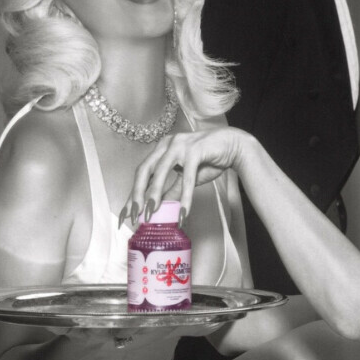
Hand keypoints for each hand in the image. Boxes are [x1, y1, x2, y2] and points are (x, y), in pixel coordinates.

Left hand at [122, 127, 251, 227]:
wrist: (233, 146)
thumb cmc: (209, 160)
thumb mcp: (186, 177)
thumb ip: (171, 189)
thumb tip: (157, 207)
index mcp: (162, 149)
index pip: (142, 173)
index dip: (132, 194)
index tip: (125, 214)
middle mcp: (167, 144)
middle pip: (144, 170)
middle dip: (137, 194)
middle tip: (134, 215)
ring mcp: (180, 145)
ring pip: (161, 172)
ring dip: (154, 194)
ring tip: (150, 214)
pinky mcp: (195, 150)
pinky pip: (187, 178)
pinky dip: (185, 197)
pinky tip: (183, 213)